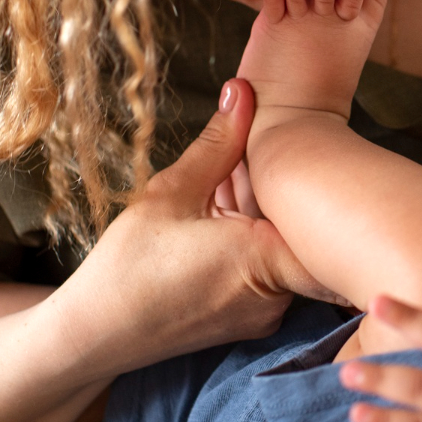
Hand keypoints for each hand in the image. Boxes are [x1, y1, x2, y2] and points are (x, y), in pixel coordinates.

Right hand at [48, 79, 338, 375]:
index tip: (313, 153)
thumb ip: (219, 141)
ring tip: (232, 187)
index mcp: (267, 259)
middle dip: (284, 191)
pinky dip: (254, 241)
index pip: (326, 221)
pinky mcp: (252, 321)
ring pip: (286, 249)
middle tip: (258, 160)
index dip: (324, 182)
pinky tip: (221, 220)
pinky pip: (270, 271)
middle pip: (305, 230)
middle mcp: (279, 295)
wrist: (96, 333)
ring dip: (266, 215)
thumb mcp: (173, 191)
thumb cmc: (130, 266)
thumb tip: (243, 89)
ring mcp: (267, 314)